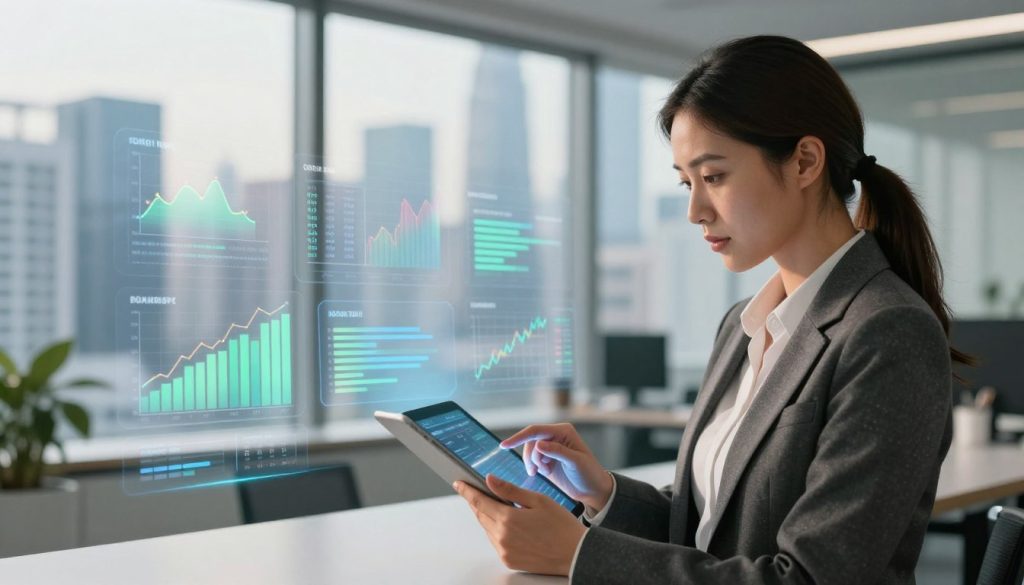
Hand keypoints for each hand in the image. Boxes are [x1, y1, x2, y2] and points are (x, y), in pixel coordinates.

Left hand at [454, 474, 585, 575]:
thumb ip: (510, 490)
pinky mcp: (509, 560)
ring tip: (497, 506)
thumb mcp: (538, 500)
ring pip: (488, 528)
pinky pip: (496, 542)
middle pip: (481, 515)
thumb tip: (489, 480)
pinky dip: (496, 531)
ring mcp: (504, 551)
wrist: (575, 553)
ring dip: (488, 516)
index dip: (467, 491)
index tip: (458, 483)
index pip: (479, 501)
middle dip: (477, 502)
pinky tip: (508, 524)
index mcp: (508, 519)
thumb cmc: (561, 525)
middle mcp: (502, 537)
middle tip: (475, 491)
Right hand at [500, 423, 611, 510]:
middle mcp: (555, 436)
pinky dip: (534, 467)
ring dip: (533, 463)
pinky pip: (532, 460)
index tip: (504, 445)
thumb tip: (538, 444)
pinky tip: (543, 473)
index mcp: (563, 431)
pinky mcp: (547, 459)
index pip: (536, 431)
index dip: (519, 437)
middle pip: (530, 441)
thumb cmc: (589, 474)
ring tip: (544, 472)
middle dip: (531, 456)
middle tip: (538, 471)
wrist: (593, 490)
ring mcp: (550, 448)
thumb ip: (557, 451)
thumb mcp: (576, 462)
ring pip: (530, 451)